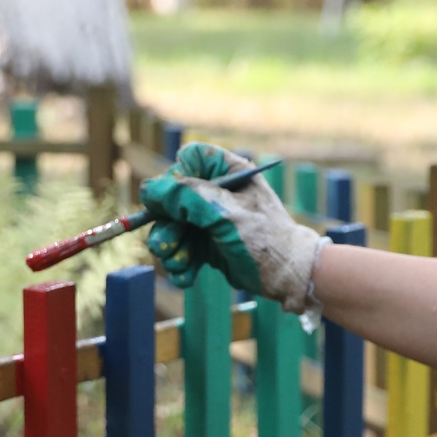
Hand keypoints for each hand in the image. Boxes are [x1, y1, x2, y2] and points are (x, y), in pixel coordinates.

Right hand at [138, 143, 327, 313]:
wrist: (287, 276)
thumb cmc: (265, 238)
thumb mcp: (225, 215)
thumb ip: (187, 198)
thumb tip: (148, 189)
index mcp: (228, 172)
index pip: (188, 160)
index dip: (175, 179)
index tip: (173, 203)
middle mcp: (217, 192)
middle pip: (172, 197)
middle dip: (166, 225)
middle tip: (163, 247)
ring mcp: (210, 218)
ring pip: (172, 225)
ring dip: (170, 248)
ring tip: (177, 265)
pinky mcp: (207, 243)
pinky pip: (182, 247)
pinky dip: (181, 263)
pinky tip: (186, 276)